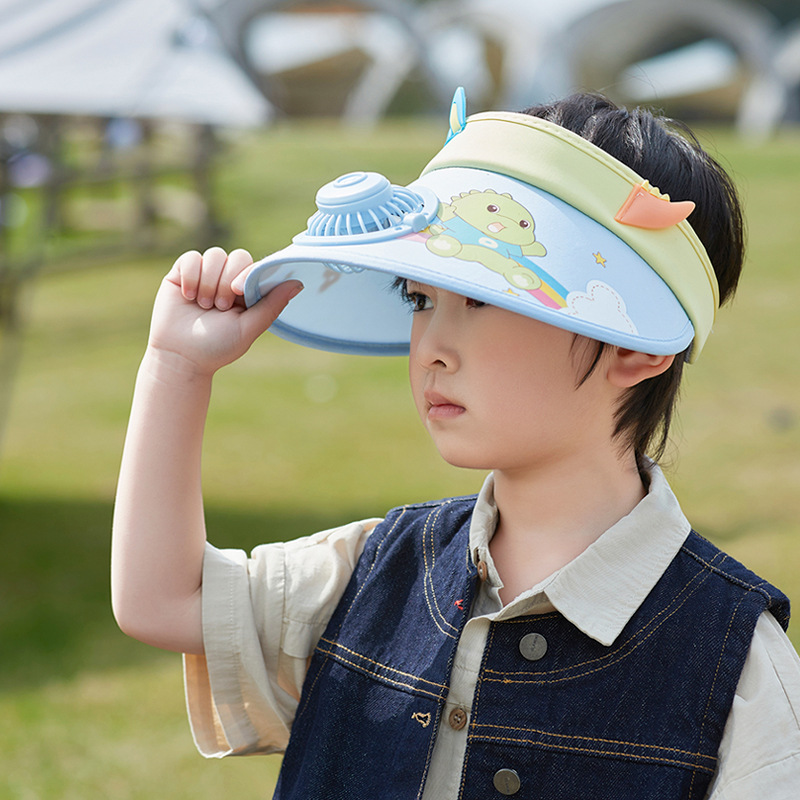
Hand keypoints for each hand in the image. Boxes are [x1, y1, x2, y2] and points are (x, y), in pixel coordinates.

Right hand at [146, 247, 302, 376]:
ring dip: (209, 282)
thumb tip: (299, 283)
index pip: (255, 266)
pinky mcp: (182, 272)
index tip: (237, 294)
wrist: (180, 356)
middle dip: (227, 281)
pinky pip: (191, 257)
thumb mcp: (249, 328)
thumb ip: (272, 305)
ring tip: (204, 305)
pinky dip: (191, 276)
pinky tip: (189, 296)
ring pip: (214, 255)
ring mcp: (206, 274)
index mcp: (247, 291)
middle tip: (220, 307)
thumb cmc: (217, 346)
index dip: (247, 274)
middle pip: (238, 256)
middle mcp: (228, 279)